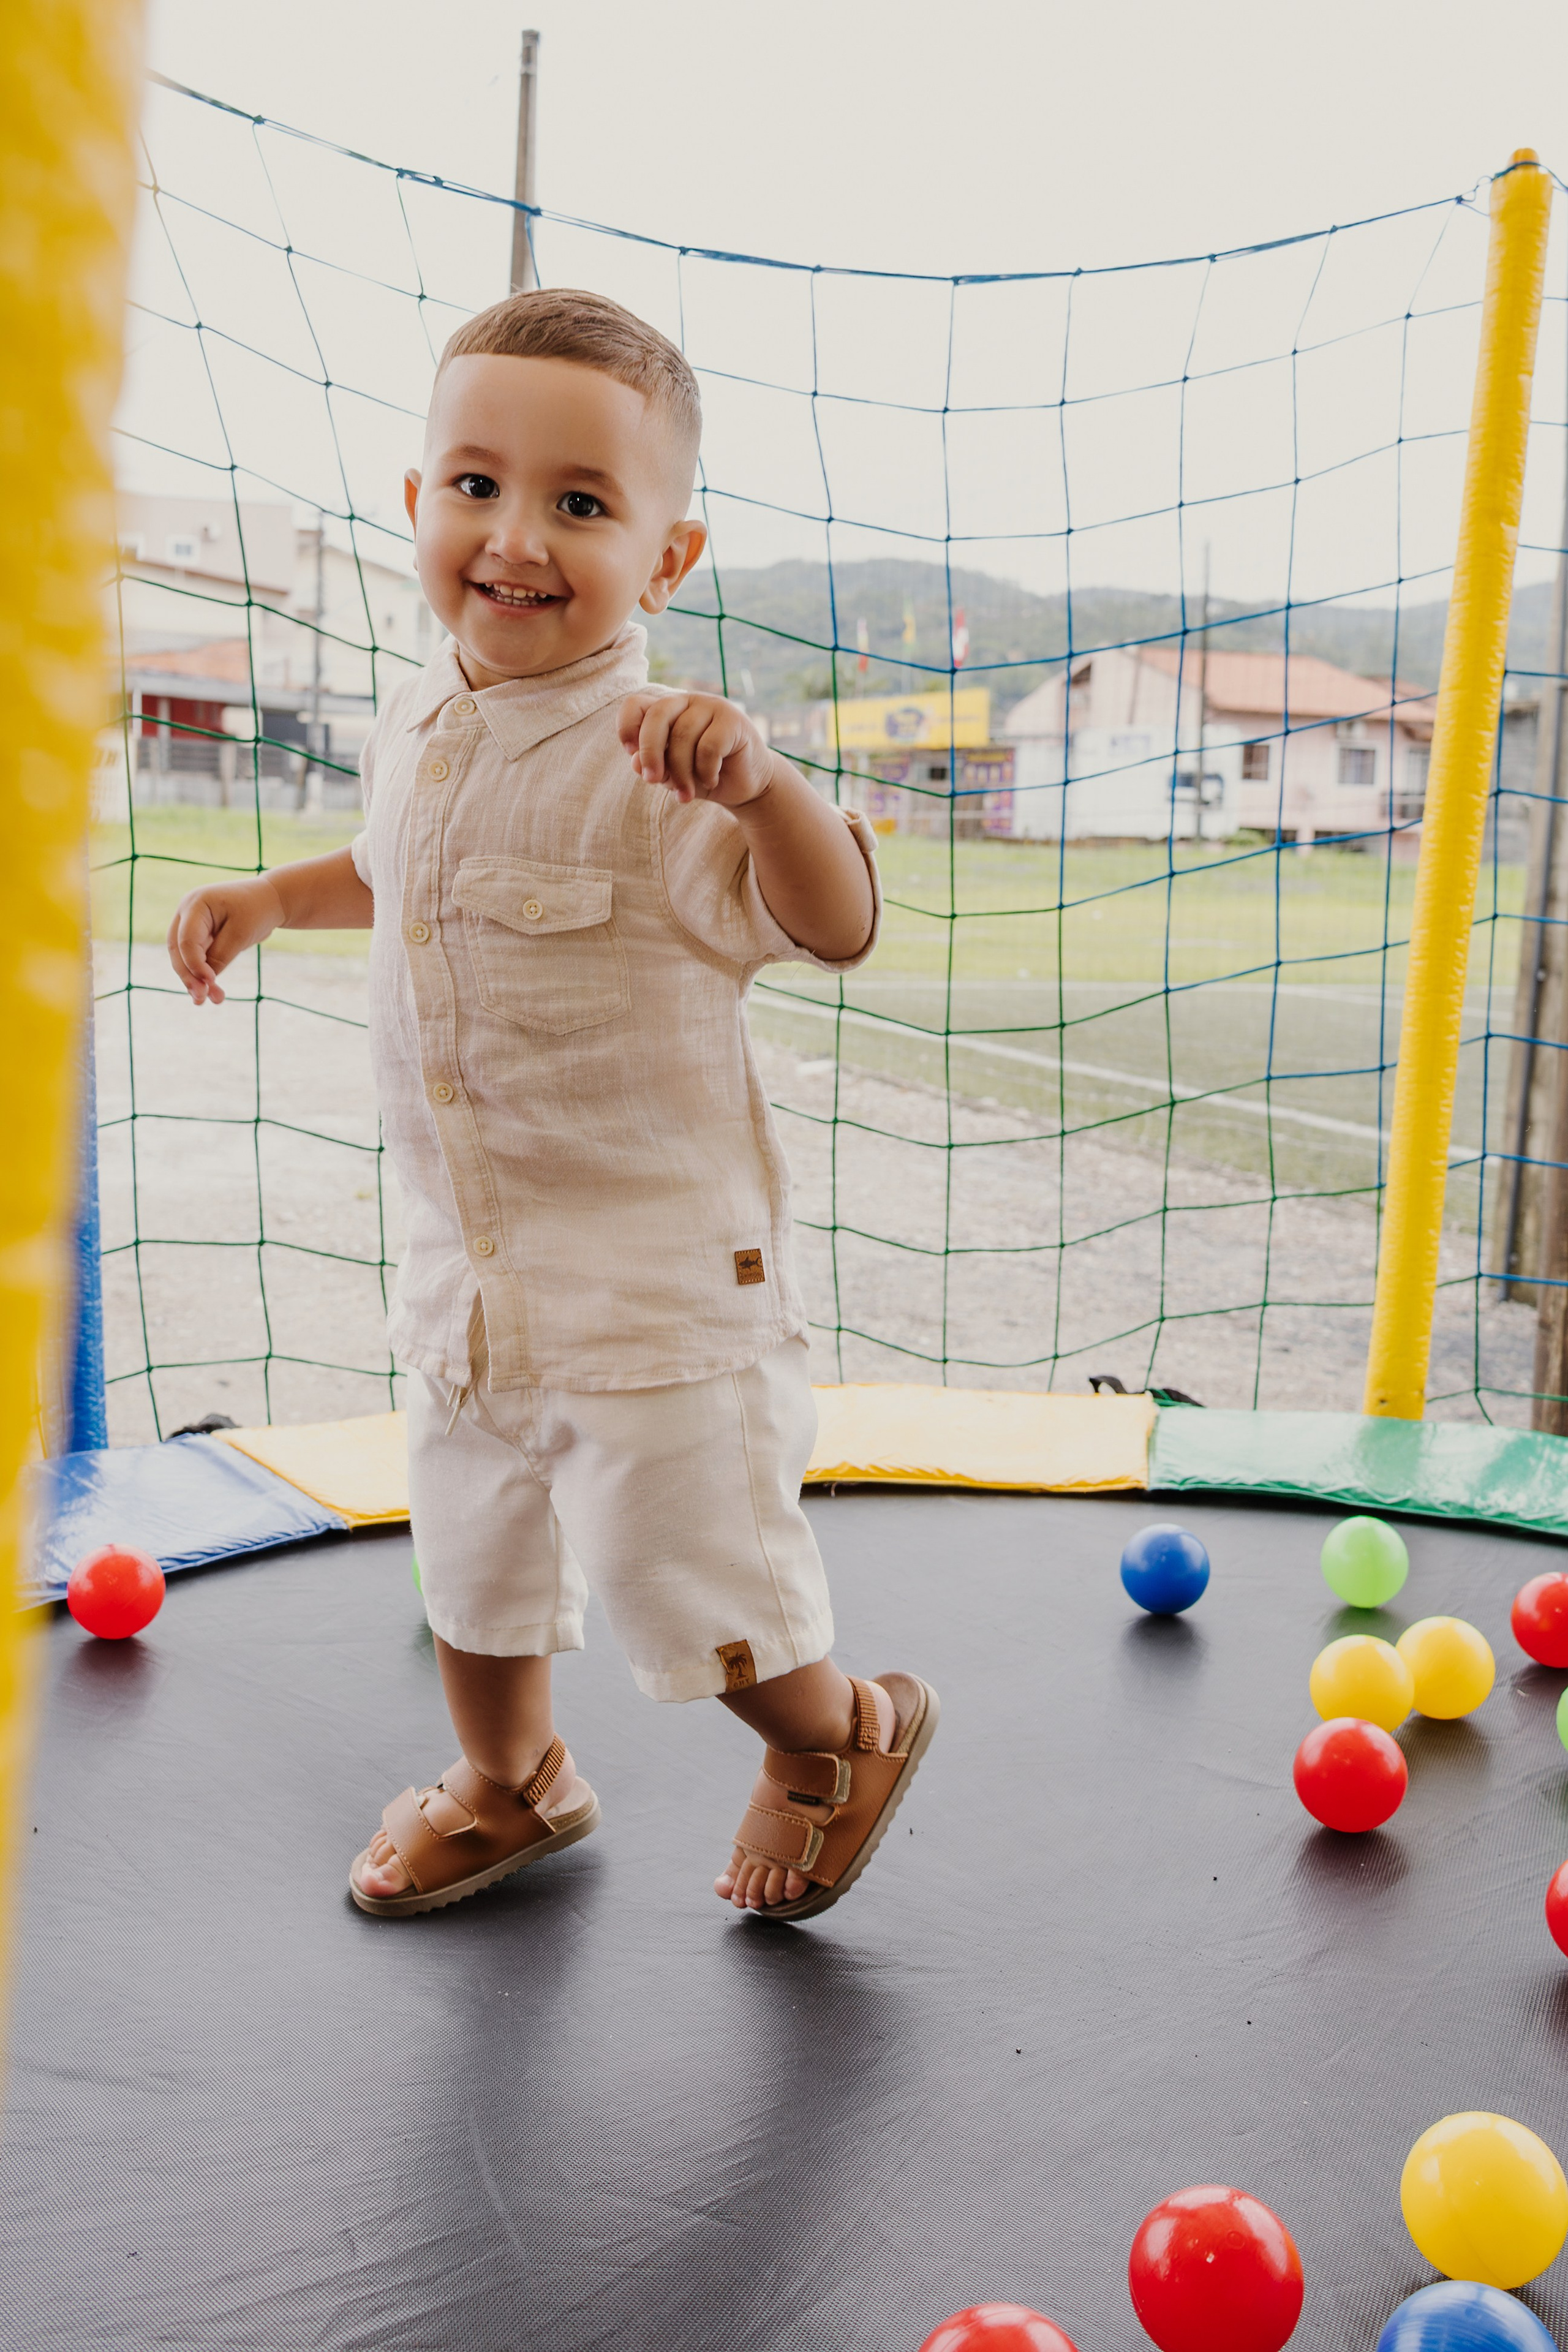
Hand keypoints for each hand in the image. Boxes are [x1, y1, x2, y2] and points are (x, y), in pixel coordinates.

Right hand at [167, 876, 285, 1004]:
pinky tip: (211, 993)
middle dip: (189, 976)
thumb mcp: (241, 933)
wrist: (270, 899)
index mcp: (195, 904)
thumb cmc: (257, 910)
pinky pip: (196, 959)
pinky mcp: (199, 937)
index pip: (186, 940)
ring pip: (184, 957)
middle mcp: (187, 913)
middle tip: (201, 999)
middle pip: (178, 950)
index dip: (195, 964)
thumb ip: (221, 955)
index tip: (211, 982)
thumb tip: (205, 980)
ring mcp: (191, 925)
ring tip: (209, 1001)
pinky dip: (202, 975)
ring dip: (194, 980)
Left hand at [618, 689, 774, 808]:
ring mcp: (712, 707)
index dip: (626, 726)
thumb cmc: (704, 775)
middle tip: (651, 780)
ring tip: (685, 795)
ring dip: (681, 773)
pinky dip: (705, 771)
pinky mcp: (733, 720)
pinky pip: (709, 747)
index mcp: (667, 710)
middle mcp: (687, 701)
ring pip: (683, 736)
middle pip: (657, 715)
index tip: (630, 752)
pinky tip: (711, 781)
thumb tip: (635, 761)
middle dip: (650, 751)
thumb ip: (653, 766)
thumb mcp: (672, 775)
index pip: (636, 704)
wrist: (746, 785)